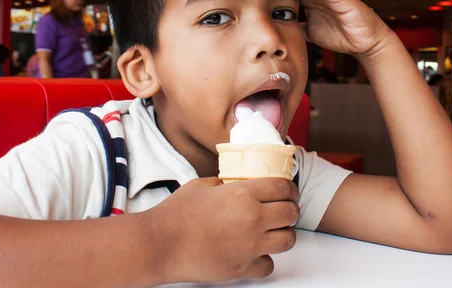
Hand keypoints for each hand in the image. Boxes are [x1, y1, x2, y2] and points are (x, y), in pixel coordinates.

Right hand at [149, 177, 298, 283]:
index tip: (287, 191)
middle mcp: (252, 219)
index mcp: (243, 194)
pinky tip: (255, 253)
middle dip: (290, 209)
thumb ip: (223, 183)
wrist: (161, 243)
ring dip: (284, 233)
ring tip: (274, 231)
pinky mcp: (242, 268)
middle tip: (284, 209)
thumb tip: (232, 184)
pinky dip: (265, 259)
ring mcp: (250, 245)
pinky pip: (269, 265)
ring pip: (288, 240)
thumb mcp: (202, 185)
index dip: (289, 188)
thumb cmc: (176, 214)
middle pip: (291, 212)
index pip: (282, 188)